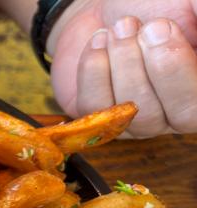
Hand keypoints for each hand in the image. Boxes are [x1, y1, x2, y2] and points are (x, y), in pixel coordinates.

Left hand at [48, 0, 196, 135]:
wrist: (110, 10)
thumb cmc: (159, 7)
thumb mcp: (191, 5)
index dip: (184, 71)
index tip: (167, 28)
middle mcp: (179, 112)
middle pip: (182, 115)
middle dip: (163, 68)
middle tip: (149, 28)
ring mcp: (139, 122)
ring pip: (136, 113)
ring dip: (125, 63)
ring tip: (122, 27)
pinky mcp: (99, 119)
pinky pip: (97, 107)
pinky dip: (95, 70)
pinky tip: (99, 42)